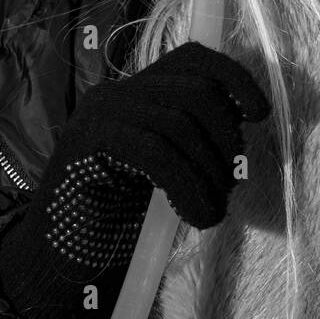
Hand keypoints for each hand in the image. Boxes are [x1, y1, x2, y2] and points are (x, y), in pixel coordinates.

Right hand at [41, 39, 270, 228]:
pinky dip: (189, 187)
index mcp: (135, 93)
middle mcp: (115, 93)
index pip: (193, 58)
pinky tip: (198, 217)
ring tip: (211, 211)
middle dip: (226, 140)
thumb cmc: (117, 219)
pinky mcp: (88, 142)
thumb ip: (194, 142)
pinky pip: (157, 153)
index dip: (235, 77)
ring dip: (210, 174)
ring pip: (180, 124)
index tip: (259, 113)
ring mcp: (98, 114)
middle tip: (228, 185)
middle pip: (196, 92)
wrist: (60, 260)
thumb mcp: (166, 170)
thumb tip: (245, 127)